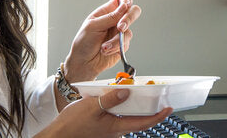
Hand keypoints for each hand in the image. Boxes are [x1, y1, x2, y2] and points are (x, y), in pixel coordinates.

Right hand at [35, 89, 172, 137]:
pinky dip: (117, 109)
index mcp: (116, 127)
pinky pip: (115, 118)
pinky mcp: (102, 130)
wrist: (58, 137)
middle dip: (145, 109)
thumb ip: (110, 99)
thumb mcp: (92, 106)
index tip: (168, 108)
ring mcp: (109, 132)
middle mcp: (115, 132)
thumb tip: (126, 92)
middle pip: (137, 120)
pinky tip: (111, 99)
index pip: (144, 122)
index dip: (158, 116)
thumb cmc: (72, 125)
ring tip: (129, 93)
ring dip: (130, 107)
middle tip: (152, 97)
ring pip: (125, 118)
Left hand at [64, 0, 140, 81]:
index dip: (126, 0)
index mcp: (106, 11)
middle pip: (132, 11)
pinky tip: (105, 50)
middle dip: (129, 18)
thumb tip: (125, 6)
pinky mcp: (122, 44)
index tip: (125, 6)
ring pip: (129, 31)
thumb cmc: (83, 43)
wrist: (84, 63)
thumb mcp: (93, 26)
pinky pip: (126, 43)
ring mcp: (119, 32)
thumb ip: (110, 17)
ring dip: (116, 40)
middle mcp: (115, 20)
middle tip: (120, 27)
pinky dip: (115, 47)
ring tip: (104, 47)